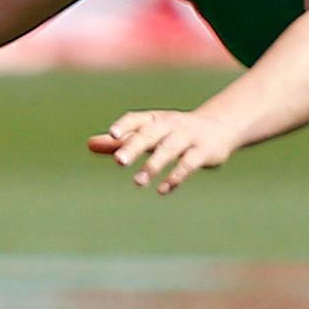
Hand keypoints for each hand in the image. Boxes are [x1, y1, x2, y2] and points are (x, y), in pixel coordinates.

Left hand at [88, 108, 236, 193]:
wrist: (220, 126)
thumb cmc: (174, 131)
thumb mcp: (149, 132)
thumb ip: (120, 141)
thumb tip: (89, 144)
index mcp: (155, 119)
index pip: (137, 119)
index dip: (125, 126)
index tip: (112, 135)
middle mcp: (170, 125)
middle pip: (150, 134)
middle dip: (134, 146)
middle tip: (118, 161)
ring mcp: (188, 137)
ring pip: (169, 150)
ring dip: (153, 165)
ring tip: (138, 182)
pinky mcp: (203, 152)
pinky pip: (189, 164)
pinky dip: (176, 176)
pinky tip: (161, 189)